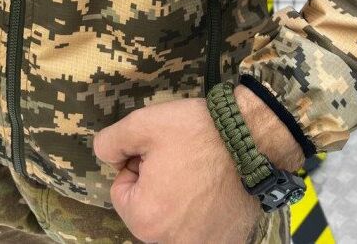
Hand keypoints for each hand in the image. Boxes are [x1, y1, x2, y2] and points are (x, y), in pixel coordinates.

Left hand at [93, 88, 303, 243]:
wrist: (253, 140)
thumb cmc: (197, 132)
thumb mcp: (142, 124)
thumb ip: (110, 142)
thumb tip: (103, 154)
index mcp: (145, 218)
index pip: (121, 190)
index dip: (136, 163)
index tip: (159, 150)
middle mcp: (171, 242)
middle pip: (148, 206)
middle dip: (156, 182)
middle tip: (179, 157)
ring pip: (174, 216)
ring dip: (179, 195)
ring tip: (199, 169)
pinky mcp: (226, 240)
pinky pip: (201, 225)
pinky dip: (204, 208)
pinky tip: (215, 184)